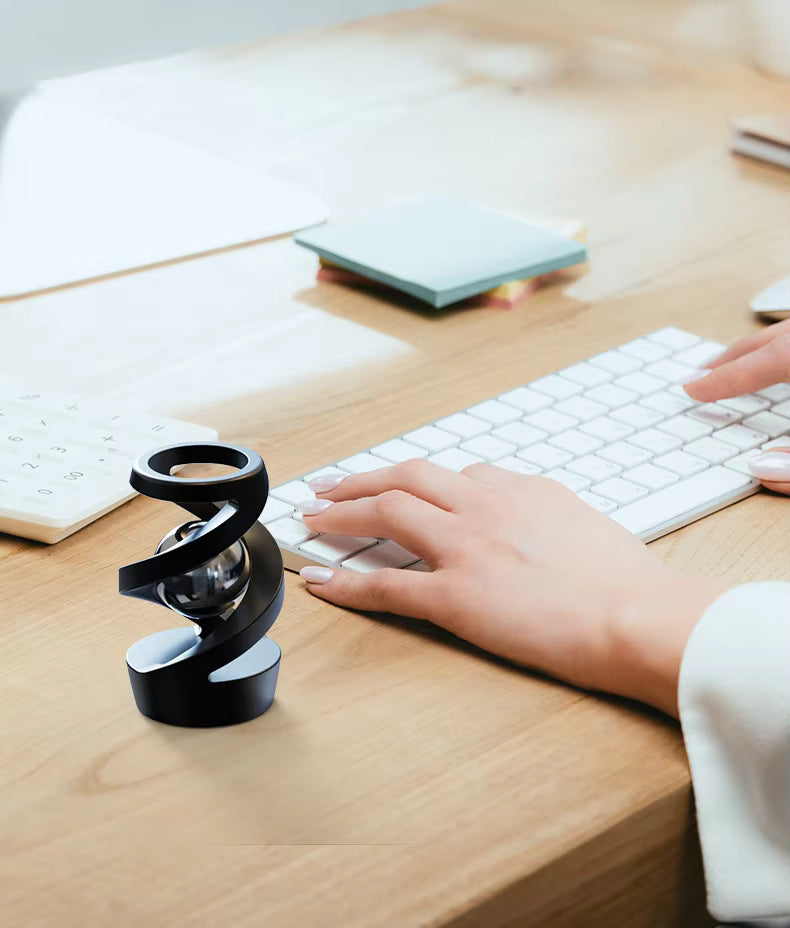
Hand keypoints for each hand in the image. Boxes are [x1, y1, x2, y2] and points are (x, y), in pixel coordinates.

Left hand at [299, 462, 727, 716]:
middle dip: (360, 479)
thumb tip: (534, 518)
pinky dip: (347, 583)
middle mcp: (484, 506)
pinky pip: (386, 585)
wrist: (637, 615)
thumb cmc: (627, 580)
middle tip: (330, 485)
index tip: (403, 491)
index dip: (419, 484)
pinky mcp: (455, 596)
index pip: (457, 475)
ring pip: (385, 513)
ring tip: (312, 516)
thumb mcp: (587, 525)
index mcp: (520, 490)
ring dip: (340, 513)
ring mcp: (465, 548)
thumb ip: (548, 512)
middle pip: (405, 477)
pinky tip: (322, 582)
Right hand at [685, 319, 789, 494]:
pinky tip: (781, 363)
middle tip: (703, 370)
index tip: (692, 387)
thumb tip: (762, 468)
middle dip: (736, 356)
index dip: (723, 379)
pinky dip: (784, 348)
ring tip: (738, 362)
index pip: (763, 360)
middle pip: (776, 339)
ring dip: (762, 349)